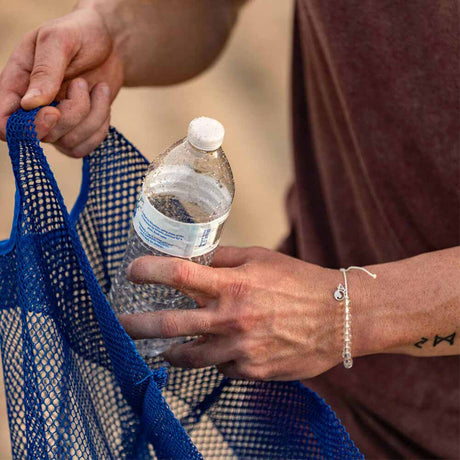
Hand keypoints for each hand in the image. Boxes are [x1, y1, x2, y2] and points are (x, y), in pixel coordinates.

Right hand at [0, 7, 123, 156]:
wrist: (110, 44)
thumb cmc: (79, 35)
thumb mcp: (59, 41)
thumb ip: (45, 71)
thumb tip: (29, 104)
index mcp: (17, 83)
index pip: (3, 120)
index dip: (23, 128)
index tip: (53, 112)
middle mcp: (33, 109)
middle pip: (43, 135)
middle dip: (71, 114)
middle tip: (81, 84)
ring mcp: (56, 124)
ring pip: (68, 143)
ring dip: (92, 116)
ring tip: (97, 87)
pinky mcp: (77, 132)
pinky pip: (85, 148)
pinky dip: (100, 128)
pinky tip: (102, 102)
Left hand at [118, 246, 342, 380]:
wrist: (338, 316)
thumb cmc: (300, 281)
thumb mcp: (261, 259)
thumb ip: (224, 260)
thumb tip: (195, 259)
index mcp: (233, 285)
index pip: (178, 275)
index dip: (149, 270)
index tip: (133, 271)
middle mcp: (231, 319)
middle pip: (169, 324)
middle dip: (137, 324)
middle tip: (122, 323)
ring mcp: (241, 349)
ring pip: (189, 357)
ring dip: (170, 352)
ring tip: (163, 349)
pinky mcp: (253, 371)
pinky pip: (221, 368)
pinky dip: (215, 360)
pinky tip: (219, 352)